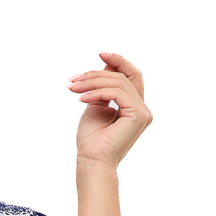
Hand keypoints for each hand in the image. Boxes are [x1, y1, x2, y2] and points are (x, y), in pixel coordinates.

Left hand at [68, 52, 152, 166]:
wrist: (91, 162)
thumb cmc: (91, 141)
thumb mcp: (96, 106)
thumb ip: (102, 88)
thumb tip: (105, 66)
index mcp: (134, 107)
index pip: (131, 76)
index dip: (119, 61)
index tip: (101, 53)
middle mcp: (142, 108)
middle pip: (123, 77)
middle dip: (96, 73)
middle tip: (73, 79)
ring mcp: (143, 112)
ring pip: (118, 83)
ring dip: (92, 82)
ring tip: (73, 88)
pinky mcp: (139, 115)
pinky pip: (117, 93)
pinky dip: (97, 92)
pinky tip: (81, 98)